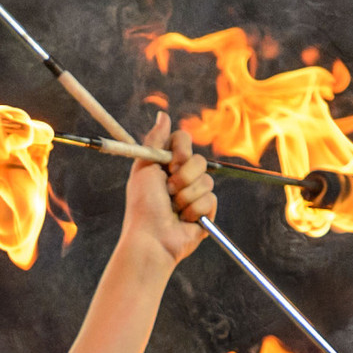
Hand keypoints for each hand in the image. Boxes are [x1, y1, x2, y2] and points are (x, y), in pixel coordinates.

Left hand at [117, 113, 214, 270]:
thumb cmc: (142, 206)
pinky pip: (210, 199)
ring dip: (186, 196)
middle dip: (183, 176)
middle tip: (168, 190)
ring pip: (206, 181)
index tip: (172, 162)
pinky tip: (183, 219)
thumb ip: (155, 141)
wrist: (151, 238)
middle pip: (199, 160)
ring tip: (173, 209)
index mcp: (167, 164)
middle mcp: (183, 177)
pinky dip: (194, 210)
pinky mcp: (206, 211)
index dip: (181, 149)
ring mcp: (195, 194)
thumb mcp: (144, 168)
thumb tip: (163, 114)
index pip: (184, 140)